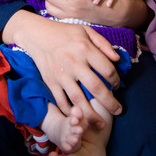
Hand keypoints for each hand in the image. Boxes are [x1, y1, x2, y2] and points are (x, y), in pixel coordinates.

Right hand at [3, 10, 121, 127]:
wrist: (36, 34)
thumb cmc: (64, 32)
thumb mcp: (85, 31)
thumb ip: (103, 44)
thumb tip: (117, 59)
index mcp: (85, 48)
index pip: (107, 70)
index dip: (116, 80)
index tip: (116, 85)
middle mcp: (74, 62)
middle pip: (96, 88)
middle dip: (110, 103)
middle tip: (118, 111)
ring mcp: (61, 74)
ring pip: (79, 100)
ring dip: (91, 115)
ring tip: (100, 124)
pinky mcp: (50, 82)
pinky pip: (61, 101)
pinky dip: (70, 112)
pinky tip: (78, 117)